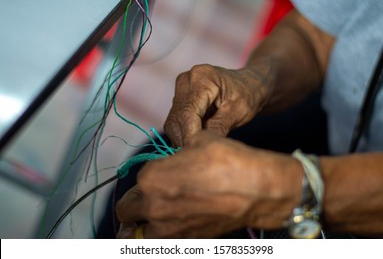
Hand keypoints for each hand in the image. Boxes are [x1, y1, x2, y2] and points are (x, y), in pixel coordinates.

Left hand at [116, 131, 301, 237]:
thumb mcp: (198, 141)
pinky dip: (165, 233)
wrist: (254, 188)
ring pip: (139, 233)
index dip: (150, 174)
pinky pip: (164, 241)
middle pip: (127, 211)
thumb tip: (177, 158)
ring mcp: (169, 228)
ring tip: (159, 215)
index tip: (161, 173)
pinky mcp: (187, 241)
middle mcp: (153, 206)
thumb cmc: (227, 161)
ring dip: (144, 224)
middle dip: (134, 203)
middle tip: (146, 198)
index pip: (137, 179)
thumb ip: (178, 152)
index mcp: (151, 178)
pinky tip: (181, 220)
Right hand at [164, 64, 272, 146]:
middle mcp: (187, 79)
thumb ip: (219, 127)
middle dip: (186, 139)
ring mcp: (181, 87)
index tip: (197, 152)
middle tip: (199, 154)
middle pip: (176, 118)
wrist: (249, 84)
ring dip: (184, 138)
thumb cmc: (248, 94)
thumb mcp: (239, 112)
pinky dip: (185, 133)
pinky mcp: (179, 97)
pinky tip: (198, 139)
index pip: (188, 112)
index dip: (190, 135)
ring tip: (200, 147)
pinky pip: (176, 120)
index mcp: (202, 78)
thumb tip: (202, 145)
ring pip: (173, 122)